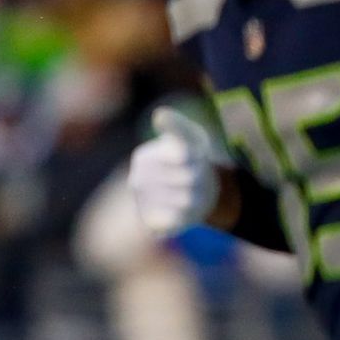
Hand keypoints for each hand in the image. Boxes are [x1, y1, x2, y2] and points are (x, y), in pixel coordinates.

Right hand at [129, 105, 223, 237]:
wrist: (194, 193)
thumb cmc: (193, 161)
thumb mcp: (191, 136)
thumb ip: (177, 124)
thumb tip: (159, 115)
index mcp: (143, 157)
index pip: (183, 157)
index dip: (197, 159)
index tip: (194, 158)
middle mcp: (137, 181)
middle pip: (190, 180)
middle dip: (203, 180)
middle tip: (198, 180)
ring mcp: (143, 205)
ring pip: (189, 201)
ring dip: (201, 199)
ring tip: (194, 194)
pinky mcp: (151, 224)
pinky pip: (179, 221)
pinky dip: (189, 217)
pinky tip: (185, 211)